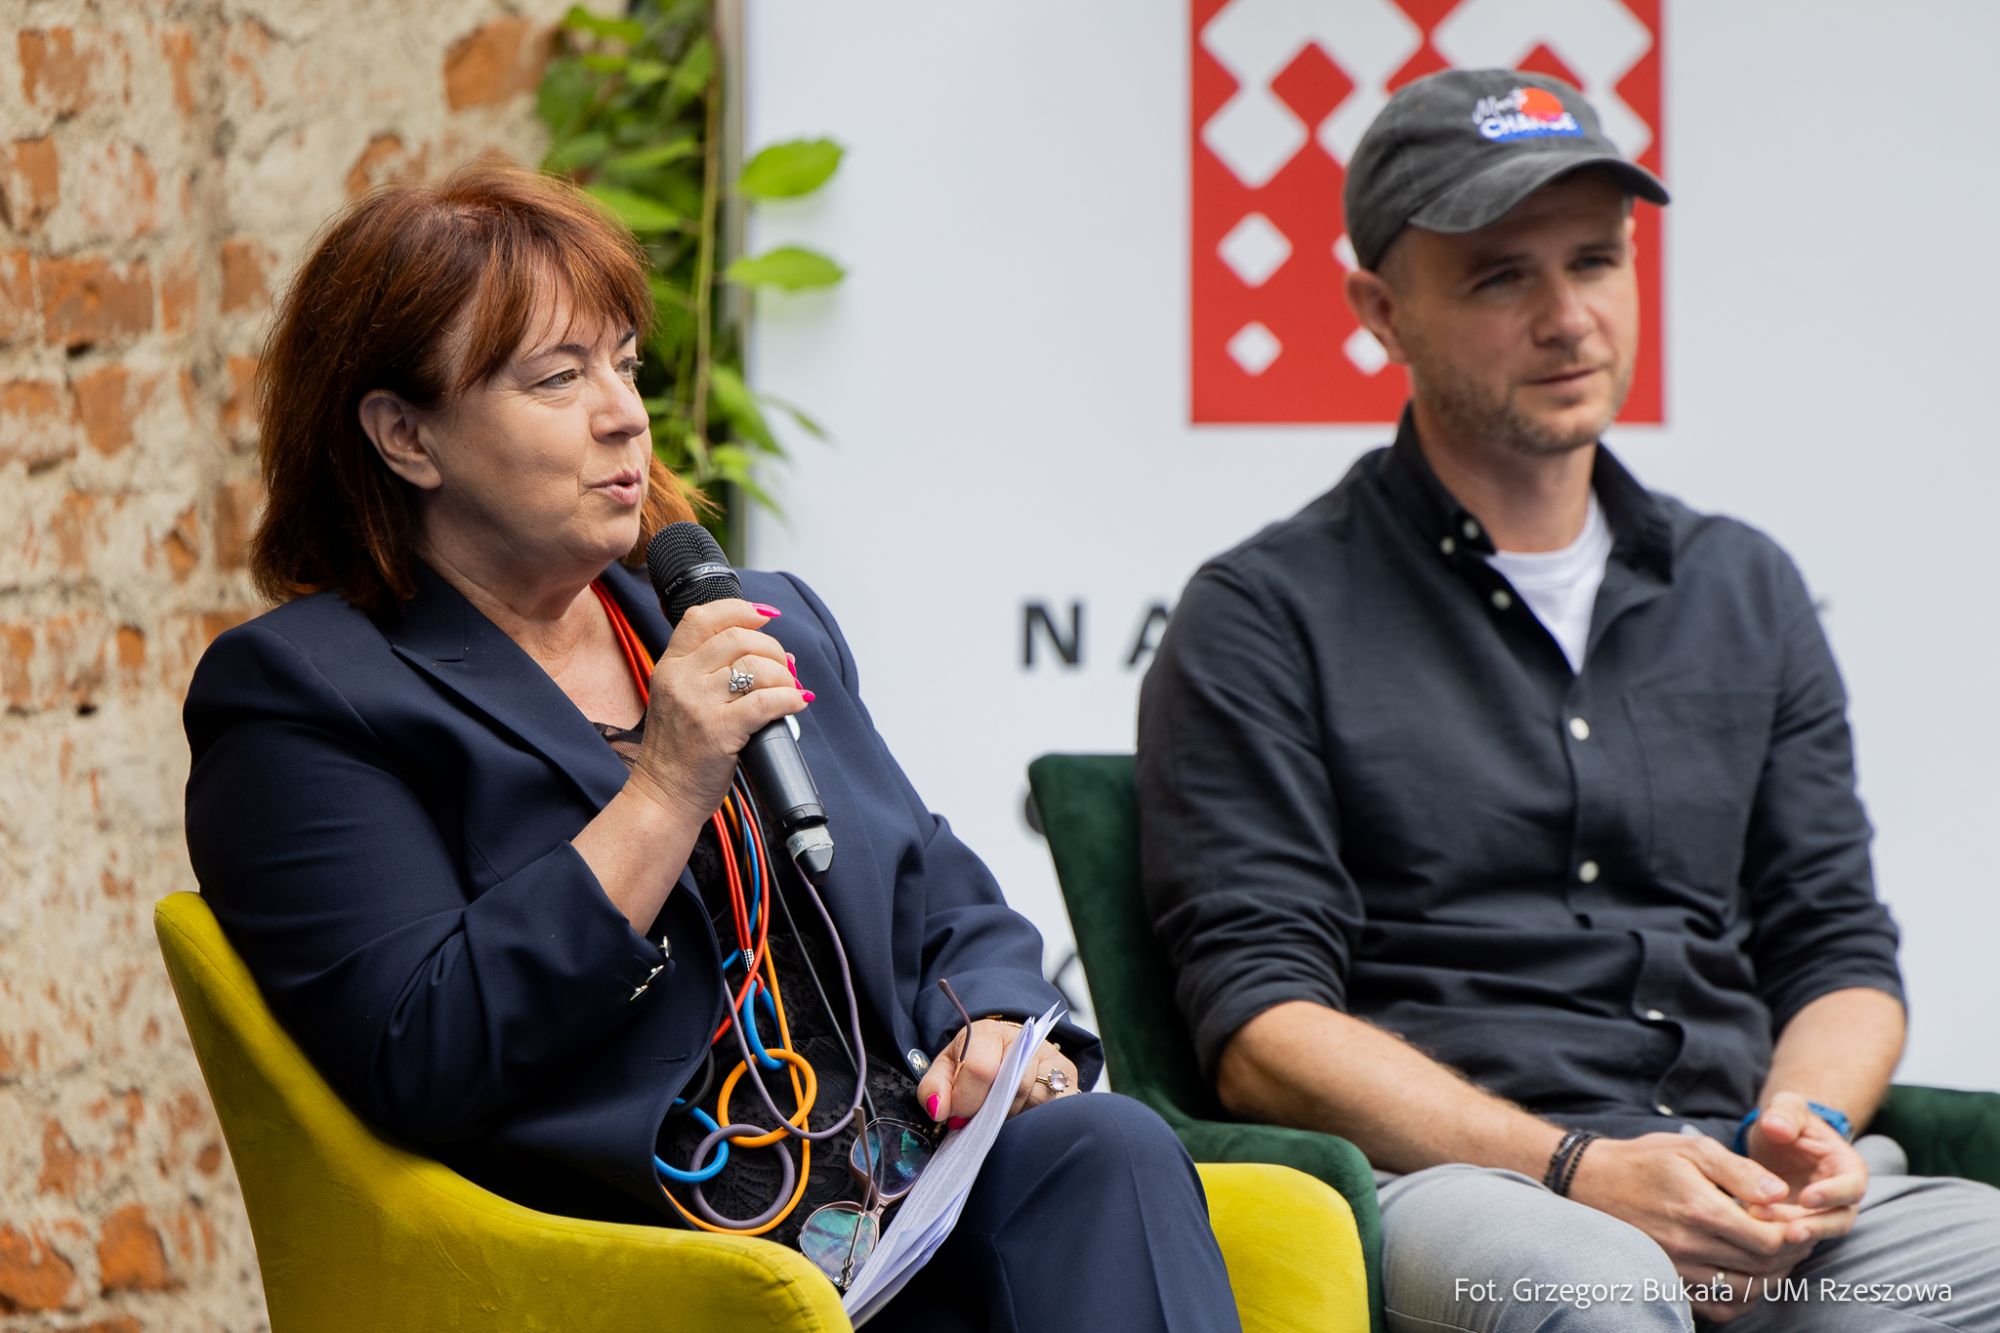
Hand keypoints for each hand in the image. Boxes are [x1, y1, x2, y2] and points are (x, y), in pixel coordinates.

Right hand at [625, 600, 806, 821]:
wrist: (662, 796)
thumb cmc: (678, 752)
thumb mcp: (677, 699)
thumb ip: (708, 671)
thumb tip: (772, 652)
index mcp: (670, 666)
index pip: (702, 617)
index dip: (740, 610)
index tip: (766, 617)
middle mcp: (681, 679)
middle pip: (738, 638)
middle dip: (773, 649)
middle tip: (785, 668)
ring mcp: (698, 705)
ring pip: (755, 668)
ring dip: (784, 676)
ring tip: (789, 689)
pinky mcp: (718, 732)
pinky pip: (765, 702)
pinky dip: (789, 699)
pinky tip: (797, 703)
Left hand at [916, 1020, 1079, 1128]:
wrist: (1008, 1050)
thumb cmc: (974, 1061)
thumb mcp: (946, 1069)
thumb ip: (934, 1088)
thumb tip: (939, 1110)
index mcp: (988, 1033)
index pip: (981, 1069)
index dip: (967, 1100)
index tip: (958, 1116)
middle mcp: (1025, 1040)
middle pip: (1011, 1091)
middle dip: (991, 1114)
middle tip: (982, 1117)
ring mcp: (1052, 1058)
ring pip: (1036, 1103)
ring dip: (1016, 1119)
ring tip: (1004, 1115)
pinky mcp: (1072, 1078)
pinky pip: (1058, 1111)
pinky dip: (1038, 1121)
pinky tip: (1026, 1118)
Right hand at [1567, 1132, 1811, 1322]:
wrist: (1591, 1181)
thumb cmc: (1645, 1160)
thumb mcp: (1693, 1149)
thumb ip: (1740, 1170)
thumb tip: (1780, 1193)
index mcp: (1699, 1209)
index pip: (1768, 1239)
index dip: (1795, 1234)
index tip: (1799, 1220)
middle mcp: (1688, 1246)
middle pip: (1763, 1268)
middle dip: (1790, 1254)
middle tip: (1796, 1235)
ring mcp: (1678, 1269)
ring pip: (1746, 1292)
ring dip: (1772, 1277)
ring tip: (1776, 1254)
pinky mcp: (1670, 1282)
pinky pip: (1720, 1308)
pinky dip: (1745, 1298)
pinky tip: (1749, 1275)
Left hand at [1742, 1092, 1868, 1245]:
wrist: (1773, 1138)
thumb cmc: (1786, 1121)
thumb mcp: (1786, 1107)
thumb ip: (1785, 1112)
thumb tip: (1777, 1127)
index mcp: (1848, 1168)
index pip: (1852, 1187)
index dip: (1833, 1194)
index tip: (1807, 1198)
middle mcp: (1841, 1197)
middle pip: (1838, 1220)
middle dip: (1815, 1227)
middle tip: (1788, 1232)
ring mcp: (1821, 1214)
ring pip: (1815, 1234)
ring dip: (1792, 1236)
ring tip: (1764, 1233)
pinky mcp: (1799, 1224)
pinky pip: (1793, 1238)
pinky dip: (1777, 1238)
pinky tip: (1753, 1234)